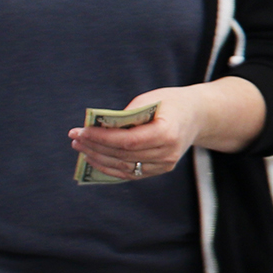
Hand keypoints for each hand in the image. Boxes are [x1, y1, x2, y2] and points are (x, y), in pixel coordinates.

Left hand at [69, 80, 265, 179]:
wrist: (197, 116)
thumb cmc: (171, 103)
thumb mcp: (151, 99)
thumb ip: (127, 115)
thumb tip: (98, 127)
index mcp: (168, 133)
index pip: (128, 141)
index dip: (102, 138)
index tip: (81, 131)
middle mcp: (168, 153)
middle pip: (123, 155)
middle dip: (95, 146)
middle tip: (75, 138)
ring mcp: (165, 165)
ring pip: (124, 167)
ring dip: (98, 158)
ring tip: (80, 147)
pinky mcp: (160, 170)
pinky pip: (130, 173)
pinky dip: (109, 168)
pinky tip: (94, 158)